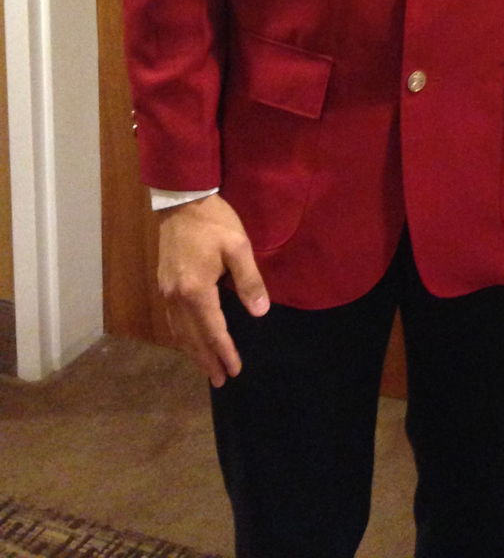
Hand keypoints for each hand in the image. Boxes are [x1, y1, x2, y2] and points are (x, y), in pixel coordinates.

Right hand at [157, 194, 268, 385]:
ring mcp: (167, 291)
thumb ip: (249, 280)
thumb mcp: (238, 246)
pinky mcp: (164, 284)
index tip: (234, 370)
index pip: (213, 330)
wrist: (181, 202)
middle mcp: (177, 297)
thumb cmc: (214, 222)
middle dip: (207, 360)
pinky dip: (183, 336)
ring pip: (180, 332)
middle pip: (193, 337)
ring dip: (193, 352)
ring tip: (207, 368)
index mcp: (196, 290)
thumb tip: (259, 311)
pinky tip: (190, 340)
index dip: (225, 351)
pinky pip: (173, 320)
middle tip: (221, 381)